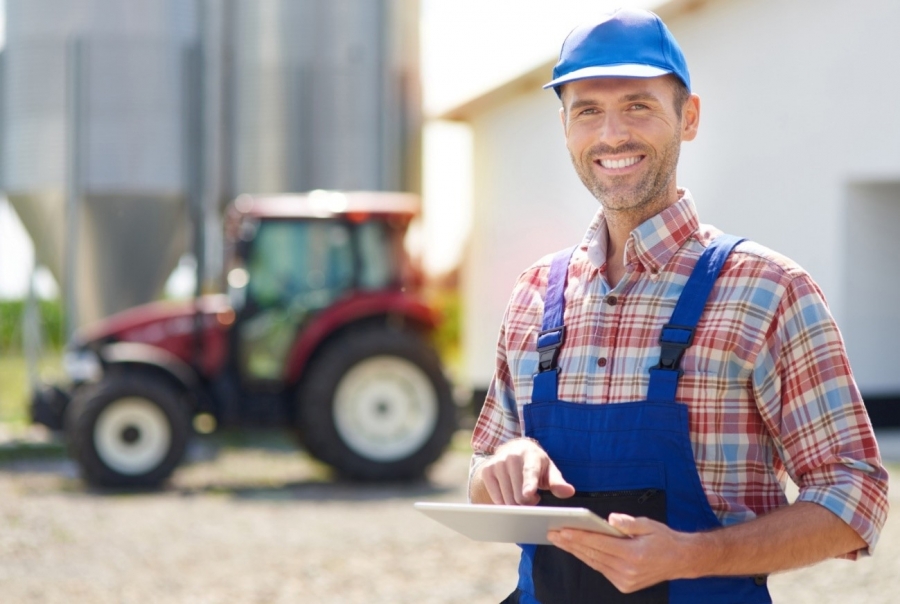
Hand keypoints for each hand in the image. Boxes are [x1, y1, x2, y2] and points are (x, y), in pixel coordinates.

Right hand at [476, 438, 574, 504]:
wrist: (514, 449)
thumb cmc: (536, 464)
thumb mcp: (549, 470)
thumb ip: (558, 483)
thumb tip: (569, 491)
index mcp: (530, 455)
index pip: (530, 472)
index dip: (529, 484)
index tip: (528, 494)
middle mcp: (511, 457)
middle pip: (518, 495)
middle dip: (527, 502)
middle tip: (532, 495)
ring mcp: (497, 463)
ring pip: (507, 499)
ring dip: (516, 503)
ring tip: (521, 492)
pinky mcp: (487, 471)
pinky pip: (496, 499)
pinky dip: (505, 502)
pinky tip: (510, 492)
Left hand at [547, 513, 695, 592]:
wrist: (680, 560)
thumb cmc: (663, 539)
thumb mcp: (648, 525)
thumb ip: (627, 523)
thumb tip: (609, 520)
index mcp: (633, 554)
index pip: (598, 544)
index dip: (578, 536)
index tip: (561, 530)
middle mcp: (627, 570)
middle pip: (592, 554)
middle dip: (570, 543)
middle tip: (552, 534)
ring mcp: (625, 580)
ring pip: (594, 563)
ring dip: (576, 552)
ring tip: (560, 541)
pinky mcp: (624, 585)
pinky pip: (601, 569)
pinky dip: (589, 558)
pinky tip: (577, 549)